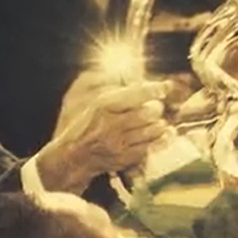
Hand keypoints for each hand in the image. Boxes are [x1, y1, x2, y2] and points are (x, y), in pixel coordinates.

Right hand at [37, 80, 171, 192]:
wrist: (72, 156)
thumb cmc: (82, 124)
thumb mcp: (90, 100)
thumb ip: (112, 87)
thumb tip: (137, 79)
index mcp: (103, 106)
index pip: (136, 94)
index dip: (155, 89)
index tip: (165, 86)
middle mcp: (111, 125)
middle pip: (148, 112)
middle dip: (157, 107)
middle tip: (156, 106)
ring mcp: (118, 144)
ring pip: (152, 130)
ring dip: (160, 124)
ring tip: (157, 120)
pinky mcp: (124, 158)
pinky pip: (150, 148)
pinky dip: (160, 140)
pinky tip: (163, 134)